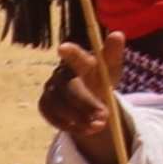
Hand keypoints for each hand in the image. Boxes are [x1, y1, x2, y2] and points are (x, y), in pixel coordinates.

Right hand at [39, 38, 133, 163]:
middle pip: (70, 89)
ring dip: (79, 118)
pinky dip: (68, 125)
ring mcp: (50, 89)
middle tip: (105, 117)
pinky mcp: (44, 104)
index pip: (74, 56)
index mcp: (79, 61)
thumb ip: (113, 54)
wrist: (90, 96)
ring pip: (59, 105)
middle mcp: (61, 73)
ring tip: (99, 127)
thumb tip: (117, 33)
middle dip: (87, 105)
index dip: (70, 52)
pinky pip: (51, 116)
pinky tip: (84, 130)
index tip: (63, 48)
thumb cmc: (102, 78)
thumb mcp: (112, 68)